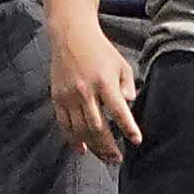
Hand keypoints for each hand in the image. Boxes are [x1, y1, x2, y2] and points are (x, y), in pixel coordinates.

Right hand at [46, 19, 141, 159]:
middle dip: (108, 146)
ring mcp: (69, 95)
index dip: (128, 128)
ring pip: (80, 130)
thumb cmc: (100, 51)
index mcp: (104, 81)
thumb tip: (130, 104)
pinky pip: (64, 124)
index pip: (118, 110)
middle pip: (97, 127)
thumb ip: (128, 86)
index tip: (136, 140)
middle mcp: (85, 90)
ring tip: (104, 158)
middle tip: (118, 159)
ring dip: (93, 147)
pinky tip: (82, 149)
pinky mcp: (58, 97)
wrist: (71, 34)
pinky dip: (73, 140)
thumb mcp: (121, 65)